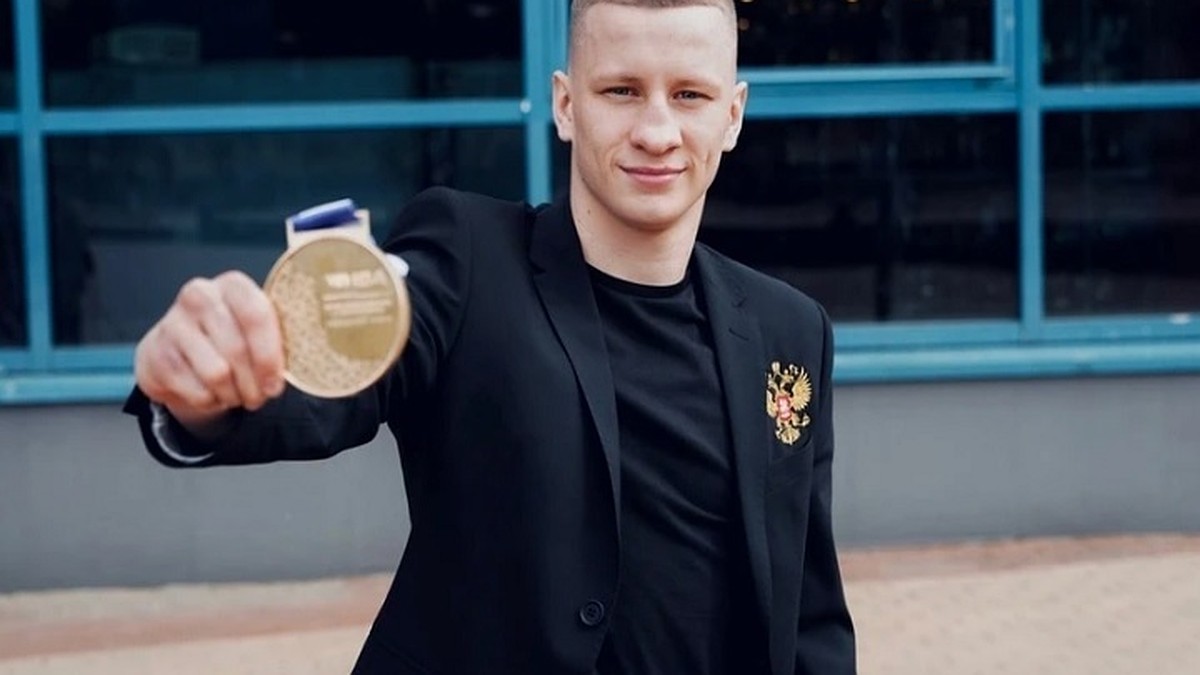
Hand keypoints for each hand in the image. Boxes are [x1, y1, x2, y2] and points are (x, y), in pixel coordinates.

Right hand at [134, 271, 285, 431]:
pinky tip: (212, 394)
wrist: (179, 350)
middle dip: (254, 384)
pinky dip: (209, 401)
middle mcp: (199, 295)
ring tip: (237, 394)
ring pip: (216, 373)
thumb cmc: (231, 338)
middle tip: (259, 397)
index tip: (277, 385)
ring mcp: (172, 322)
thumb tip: (312, 361)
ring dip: (233, 395)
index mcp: (233, 285)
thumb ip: (280, 338)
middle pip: (237, 349)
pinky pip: (194, 390)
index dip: (270, 356)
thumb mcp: (257, 331)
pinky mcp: (154, 352)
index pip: (256, 315)